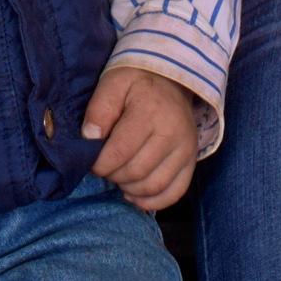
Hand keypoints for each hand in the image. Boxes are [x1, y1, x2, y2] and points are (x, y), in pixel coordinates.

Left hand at [83, 66, 198, 210]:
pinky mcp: (191, 161)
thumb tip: (89, 139)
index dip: (101, 164)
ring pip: (154, 186)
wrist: (171, 79)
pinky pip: (175, 193)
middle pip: (137, 171)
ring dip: (130, 189)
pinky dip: (152, 201)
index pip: (121, 151)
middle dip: (113, 175)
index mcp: (151, 111)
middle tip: (104, 167)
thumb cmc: (137, 82)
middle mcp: (173, 133)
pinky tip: (134, 193)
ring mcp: (186, 149)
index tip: (91, 161)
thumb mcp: (113, 83)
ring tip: (118, 177)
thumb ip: (99, 110)